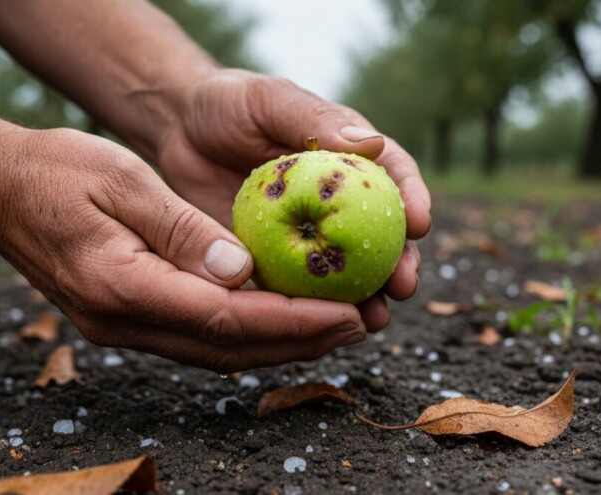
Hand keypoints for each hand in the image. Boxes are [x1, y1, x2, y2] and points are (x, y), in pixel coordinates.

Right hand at [0, 127, 366, 372]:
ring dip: (277, 346)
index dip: (291, 322)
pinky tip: (281, 322)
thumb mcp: (122, 180)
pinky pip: (197, 340)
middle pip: (226, 348)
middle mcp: (120, 320)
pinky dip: (246, 336)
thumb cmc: (56, 171)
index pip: (223, 317)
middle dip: (298, 342)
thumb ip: (182, 230)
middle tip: (357, 325)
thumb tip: (242, 272)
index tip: (345, 314)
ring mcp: (120, 327)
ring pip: (214, 353)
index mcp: (120, 285)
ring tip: (334, 329)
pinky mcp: (125, 319)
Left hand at [149, 69, 431, 329]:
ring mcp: (308, 233)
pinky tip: (321, 330)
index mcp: (348, 156)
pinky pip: (300, 288)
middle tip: (402, 285)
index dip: (412, 198)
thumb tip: (372, 143)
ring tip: (375, 320)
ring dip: (367, 297)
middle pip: (380, 233)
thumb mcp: (269, 100)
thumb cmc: (229, 104)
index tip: (420, 223)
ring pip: (347, 270)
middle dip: (399, 262)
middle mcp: (336, 199)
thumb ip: (312, 119)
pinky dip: (314, 311)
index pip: (392, 175)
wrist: (180, 132)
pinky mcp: (275, 259)